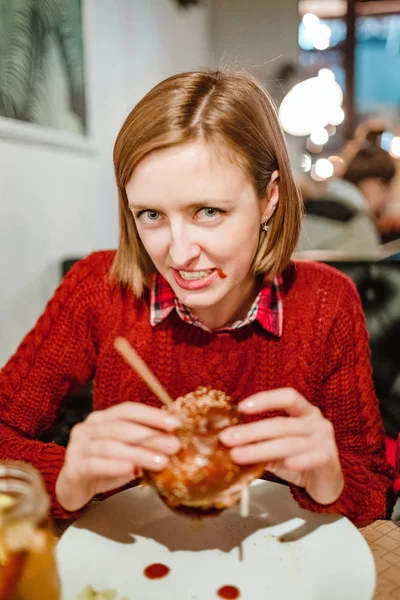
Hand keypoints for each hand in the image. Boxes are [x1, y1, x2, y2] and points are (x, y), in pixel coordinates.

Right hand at [56, 402, 180, 510]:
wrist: (73, 489)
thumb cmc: (103, 466)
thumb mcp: (125, 452)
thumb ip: (143, 444)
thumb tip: (173, 441)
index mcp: (102, 419)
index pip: (128, 410)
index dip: (152, 415)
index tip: (175, 424)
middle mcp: (88, 428)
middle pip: (121, 428)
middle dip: (151, 436)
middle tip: (174, 446)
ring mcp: (77, 447)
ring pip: (111, 446)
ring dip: (139, 453)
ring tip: (161, 462)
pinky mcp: (73, 468)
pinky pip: (95, 465)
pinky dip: (115, 466)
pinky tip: (132, 470)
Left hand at [219, 389, 343, 504]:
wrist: (326, 481)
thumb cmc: (299, 458)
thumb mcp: (278, 448)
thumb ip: (261, 443)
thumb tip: (229, 444)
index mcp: (304, 411)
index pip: (287, 397)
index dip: (265, 399)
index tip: (241, 407)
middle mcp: (316, 421)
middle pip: (281, 424)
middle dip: (251, 431)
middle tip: (227, 438)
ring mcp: (325, 439)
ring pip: (290, 443)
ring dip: (261, 449)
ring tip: (238, 455)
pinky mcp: (329, 458)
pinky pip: (313, 457)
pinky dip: (299, 460)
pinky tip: (286, 463)